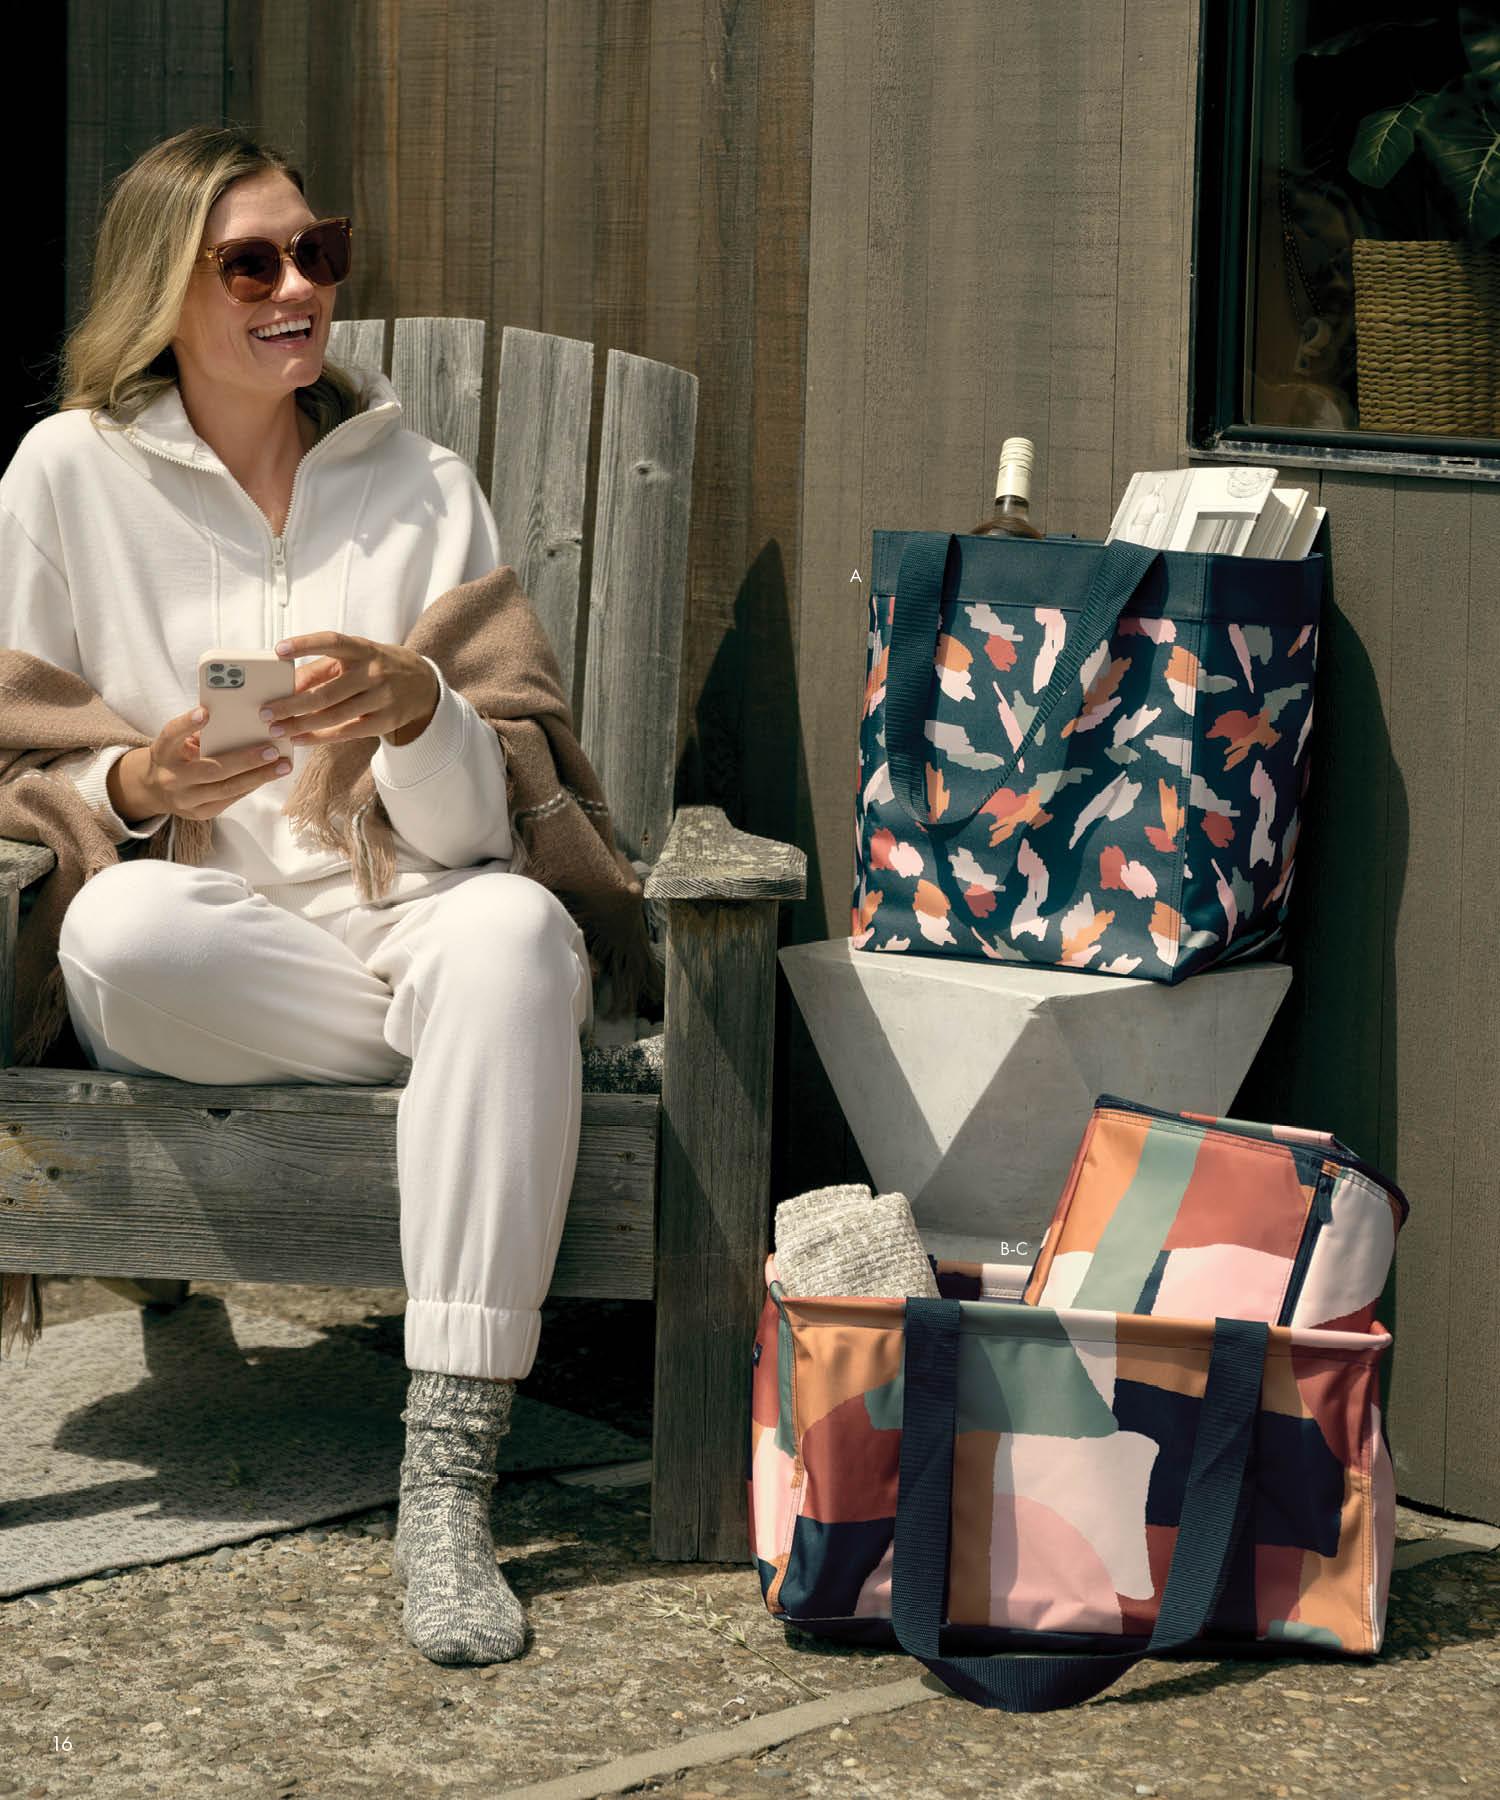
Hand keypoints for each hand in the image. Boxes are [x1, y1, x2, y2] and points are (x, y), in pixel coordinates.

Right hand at [124, 708, 294, 821]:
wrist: (154, 789)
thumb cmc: (176, 755)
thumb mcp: (178, 741)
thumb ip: (200, 732)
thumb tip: (241, 720)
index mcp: (163, 751)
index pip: (172, 734)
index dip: (188, 724)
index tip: (205, 712)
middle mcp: (171, 777)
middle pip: (211, 769)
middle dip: (245, 760)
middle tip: (272, 750)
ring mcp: (184, 799)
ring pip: (226, 789)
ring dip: (259, 777)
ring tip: (283, 766)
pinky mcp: (199, 814)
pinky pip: (230, 799)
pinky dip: (251, 786)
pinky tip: (269, 775)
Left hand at [261, 633, 438, 746]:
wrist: (423, 685)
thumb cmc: (376, 668)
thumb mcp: (355, 658)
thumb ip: (321, 669)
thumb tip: (286, 684)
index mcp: (363, 649)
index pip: (332, 642)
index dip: (306, 644)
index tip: (279, 650)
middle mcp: (374, 672)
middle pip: (327, 691)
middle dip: (292, 703)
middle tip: (265, 711)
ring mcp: (382, 698)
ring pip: (334, 715)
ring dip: (301, 724)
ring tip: (276, 729)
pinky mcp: (385, 721)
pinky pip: (346, 732)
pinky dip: (319, 737)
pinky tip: (299, 738)